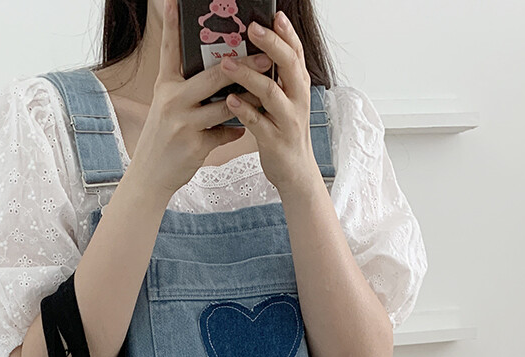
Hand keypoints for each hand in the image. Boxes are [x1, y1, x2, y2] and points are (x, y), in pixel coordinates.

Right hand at [129, 0, 270, 199]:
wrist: (150, 176)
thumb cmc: (162, 138)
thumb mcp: (166, 107)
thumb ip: (187, 89)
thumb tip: (216, 73)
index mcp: (165, 86)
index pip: (170, 49)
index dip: (172, 24)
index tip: (176, 1)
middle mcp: (173, 101)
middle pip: (213, 77)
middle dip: (242, 67)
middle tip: (264, 58)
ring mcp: (184, 124)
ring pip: (225, 106)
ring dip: (248, 100)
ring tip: (265, 93)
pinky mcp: (195, 146)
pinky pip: (225, 133)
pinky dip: (235, 130)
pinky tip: (242, 129)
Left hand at [219, 10, 319, 195]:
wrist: (295, 173)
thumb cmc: (283, 132)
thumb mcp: (284, 101)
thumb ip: (274, 78)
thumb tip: (254, 51)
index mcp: (299, 87)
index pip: (295, 53)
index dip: (286, 33)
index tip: (274, 15)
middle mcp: (298, 100)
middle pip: (288, 65)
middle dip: (271, 45)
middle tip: (251, 28)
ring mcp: (288, 121)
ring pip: (271, 92)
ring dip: (248, 76)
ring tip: (226, 64)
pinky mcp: (275, 141)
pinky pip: (258, 122)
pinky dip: (244, 110)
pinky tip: (229, 100)